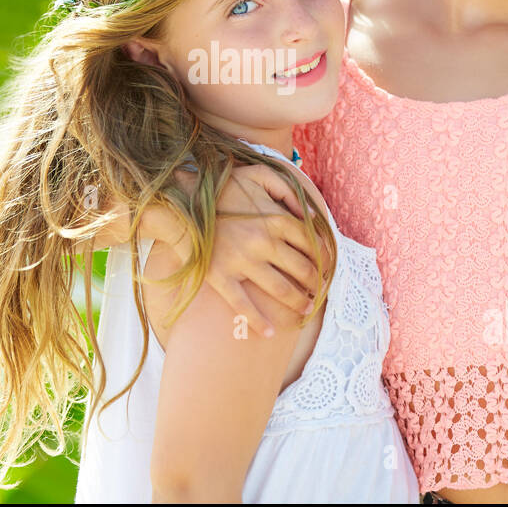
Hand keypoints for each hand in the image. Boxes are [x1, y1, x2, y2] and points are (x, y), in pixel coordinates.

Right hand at [195, 163, 326, 339]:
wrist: (180, 204)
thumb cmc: (221, 188)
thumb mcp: (257, 174)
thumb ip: (288, 189)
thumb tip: (311, 215)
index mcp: (274, 218)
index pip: (312, 243)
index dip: (325, 258)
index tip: (328, 268)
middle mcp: (263, 241)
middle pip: (302, 269)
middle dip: (316, 284)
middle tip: (319, 292)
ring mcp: (242, 261)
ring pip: (282, 290)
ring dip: (299, 303)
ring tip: (306, 310)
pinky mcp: (221, 277)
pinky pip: (243, 305)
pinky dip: (259, 322)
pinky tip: (271, 332)